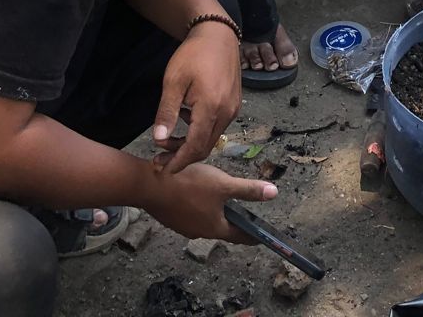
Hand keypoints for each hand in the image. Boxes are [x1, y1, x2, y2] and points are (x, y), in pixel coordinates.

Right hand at [142, 161, 277, 242]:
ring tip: (220, 198)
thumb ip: (248, 190)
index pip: (239, 236)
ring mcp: (183, 227)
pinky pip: (190, 214)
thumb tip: (273, 193)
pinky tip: (196, 192)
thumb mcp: (223, 184)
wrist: (149, 185)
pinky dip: (198, 206)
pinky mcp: (171, 218)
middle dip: (233, 220)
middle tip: (242, 212)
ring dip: (214, 212)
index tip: (261, 237)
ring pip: (205, 220)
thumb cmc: (189, 184)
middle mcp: (199, 232)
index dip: (252, 235)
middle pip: (222, 228)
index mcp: (215, 228)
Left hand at [151, 21, 242, 173]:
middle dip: (182, 157)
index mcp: (211, 108)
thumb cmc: (193, 55)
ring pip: (212, 138)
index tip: (163, 170)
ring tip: (168, 141)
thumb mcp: (173, 82)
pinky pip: (217, 127)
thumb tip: (158, 139)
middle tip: (159, 159)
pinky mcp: (234, 104)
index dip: (179, 161)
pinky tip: (185, 120)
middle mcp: (227, 112)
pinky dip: (200, 132)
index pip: (195, 146)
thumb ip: (166, 112)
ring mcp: (233, 109)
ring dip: (190, 144)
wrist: (217, 35)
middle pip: (205, 147)